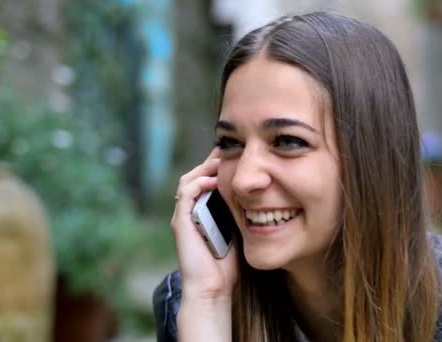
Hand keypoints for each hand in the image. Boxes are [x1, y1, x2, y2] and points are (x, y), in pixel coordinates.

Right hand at [171, 148, 237, 300]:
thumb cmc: (226, 265)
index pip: (207, 180)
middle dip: (212, 162)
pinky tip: (214, 181)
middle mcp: (189, 211)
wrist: (212, 288)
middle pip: (196, 175)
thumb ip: (240, 214)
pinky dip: (198, 183)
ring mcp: (183, 216)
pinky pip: (185, 194)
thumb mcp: (237, 231)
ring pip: (188, 180)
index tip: (238, 157)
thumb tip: (260, 199)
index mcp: (202, 212)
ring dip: (205, 168)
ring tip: (222, 162)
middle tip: (231, 152)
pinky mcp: (181, 222)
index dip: (220, 167)